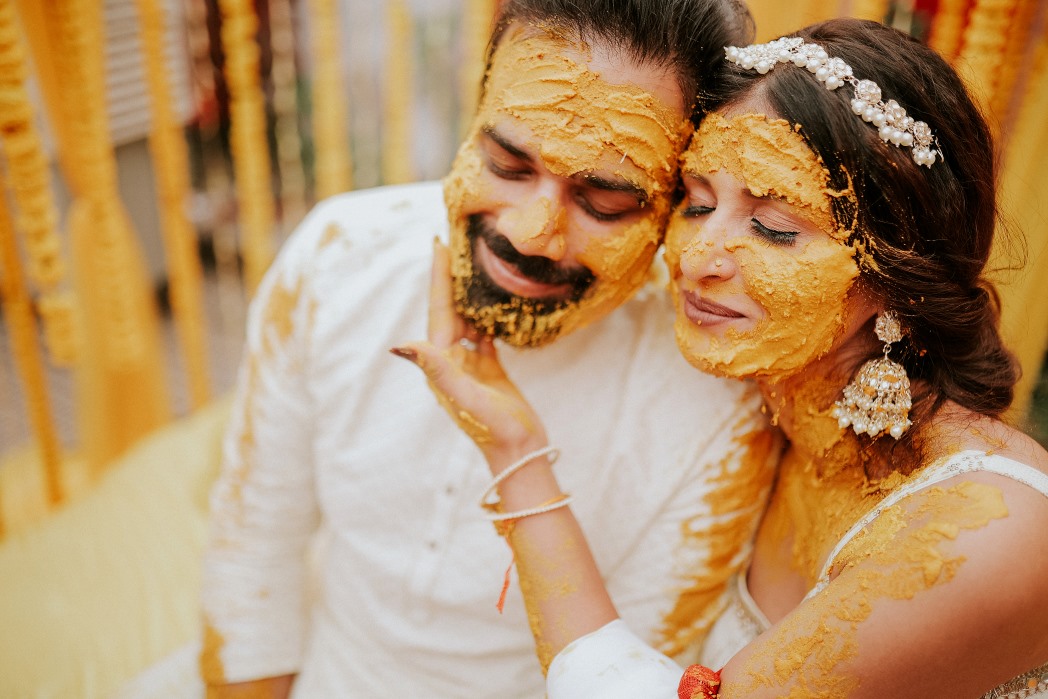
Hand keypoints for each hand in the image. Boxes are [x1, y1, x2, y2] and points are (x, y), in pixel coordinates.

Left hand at [392, 239, 548, 470]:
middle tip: (452, 243)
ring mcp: (470, 365)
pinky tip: (492, 300)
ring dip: (467, 293)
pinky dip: (486, 315)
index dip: (437, 277)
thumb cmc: (493, 428)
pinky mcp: (489, 370)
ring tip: (472, 264)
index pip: (438, 310)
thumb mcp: (464, 396)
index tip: (437, 244)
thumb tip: (400, 345)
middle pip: (449, 309)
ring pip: (466, 320)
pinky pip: (483, 335)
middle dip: (449, 278)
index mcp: (440, 363)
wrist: (519, 453)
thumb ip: (436, 370)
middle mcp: (450, 362)